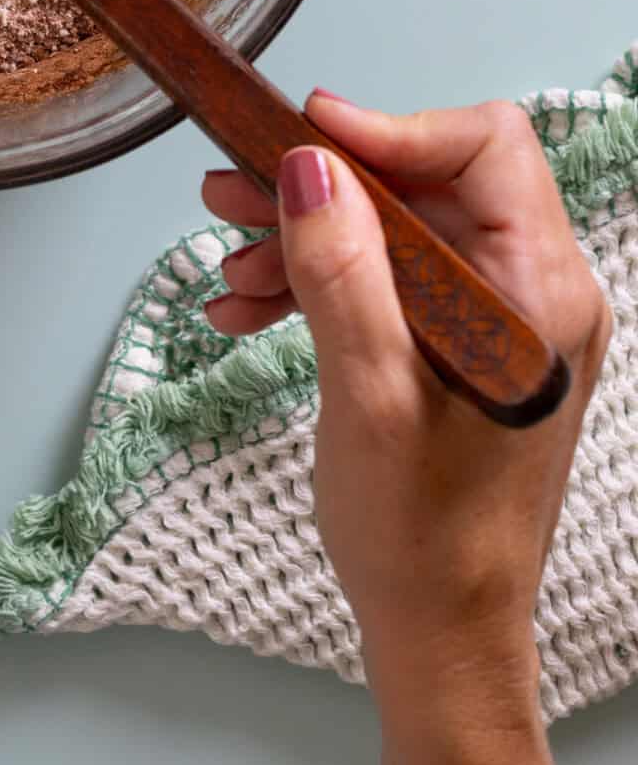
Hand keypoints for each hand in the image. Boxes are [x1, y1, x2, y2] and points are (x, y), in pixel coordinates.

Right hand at [202, 96, 610, 728]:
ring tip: (226, 264)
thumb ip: (341, 273)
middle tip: (229, 191)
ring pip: (398, 230)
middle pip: (429, 184)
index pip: (486, 148)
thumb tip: (309, 167)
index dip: (390, 128)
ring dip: (307, 238)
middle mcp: (532, 294)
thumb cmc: (423, 539)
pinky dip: (320, 283)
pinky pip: (388, 281)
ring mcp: (496, 321)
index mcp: (539, 295)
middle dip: (325, 187)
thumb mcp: (368, 399)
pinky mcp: (460, 347)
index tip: (302, 137)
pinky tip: (247, 309)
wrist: (441, 636)